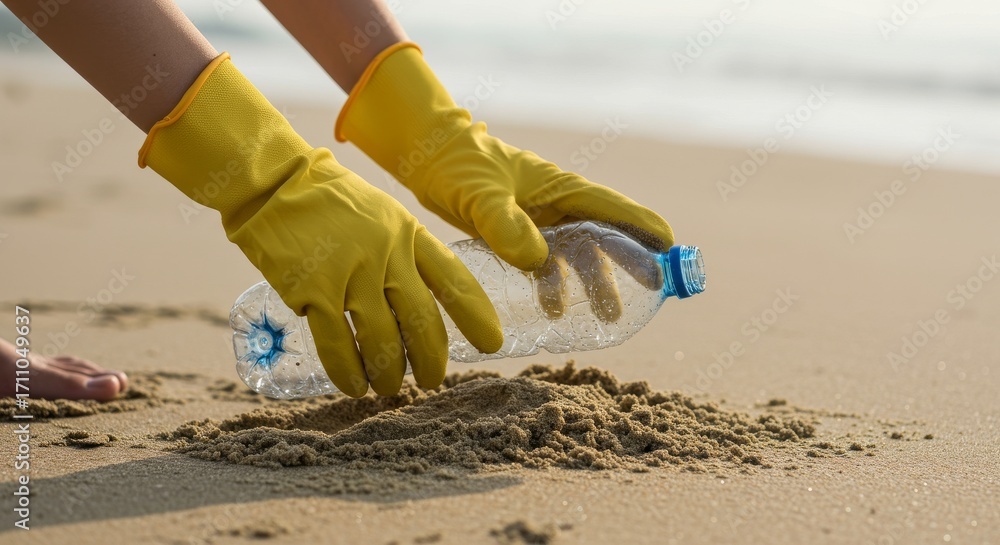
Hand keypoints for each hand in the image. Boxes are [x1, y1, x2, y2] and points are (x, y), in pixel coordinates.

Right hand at [140, 54, 501, 396]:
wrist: (274, 181)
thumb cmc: (327, 200)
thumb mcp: (382, 214)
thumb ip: (401, 252)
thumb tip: (410, 306)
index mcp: (409, 234)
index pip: (454, 279)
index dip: (475, 315)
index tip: (491, 343)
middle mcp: (388, 255)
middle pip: (422, 320)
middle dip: (432, 359)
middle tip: (433, 381)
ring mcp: (352, 273)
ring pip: (383, 340)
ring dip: (390, 373)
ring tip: (389, 388)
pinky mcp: (316, 290)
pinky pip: (338, 344)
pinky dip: (348, 372)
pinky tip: (353, 387)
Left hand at [337, 44, 673, 321]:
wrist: (429, 157)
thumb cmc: (457, 164)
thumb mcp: (479, 193)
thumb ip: (504, 223)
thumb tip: (537, 261)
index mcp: (558, 186)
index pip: (610, 207)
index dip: (642, 226)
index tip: (670, 247)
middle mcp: (555, 203)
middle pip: (603, 234)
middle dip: (629, 261)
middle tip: (653, 290)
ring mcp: (538, 219)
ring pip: (577, 254)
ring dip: (594, 283)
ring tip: (607, 317)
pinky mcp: (518, 233)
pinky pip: (546, 264)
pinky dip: (553, 287)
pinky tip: (552, 313)